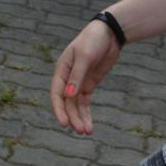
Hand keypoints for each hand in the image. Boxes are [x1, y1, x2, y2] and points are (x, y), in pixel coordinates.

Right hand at [50, 20, 121, 134]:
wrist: (109, 33)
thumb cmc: (93, 40)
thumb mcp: (85, 57)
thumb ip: (77, 76)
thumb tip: (68, 96)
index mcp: (61, 69)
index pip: (56, 93)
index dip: (59, 109)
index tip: (64, 123)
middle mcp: (67, 78)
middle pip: (67, 102)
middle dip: (73, 117)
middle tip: (81, 131)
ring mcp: (78, 82)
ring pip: (75, 105)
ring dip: (79, 118)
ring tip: (86, 132)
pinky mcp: (89, 84)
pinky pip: (85, 102)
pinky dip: (86, 113)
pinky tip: (89, 124)